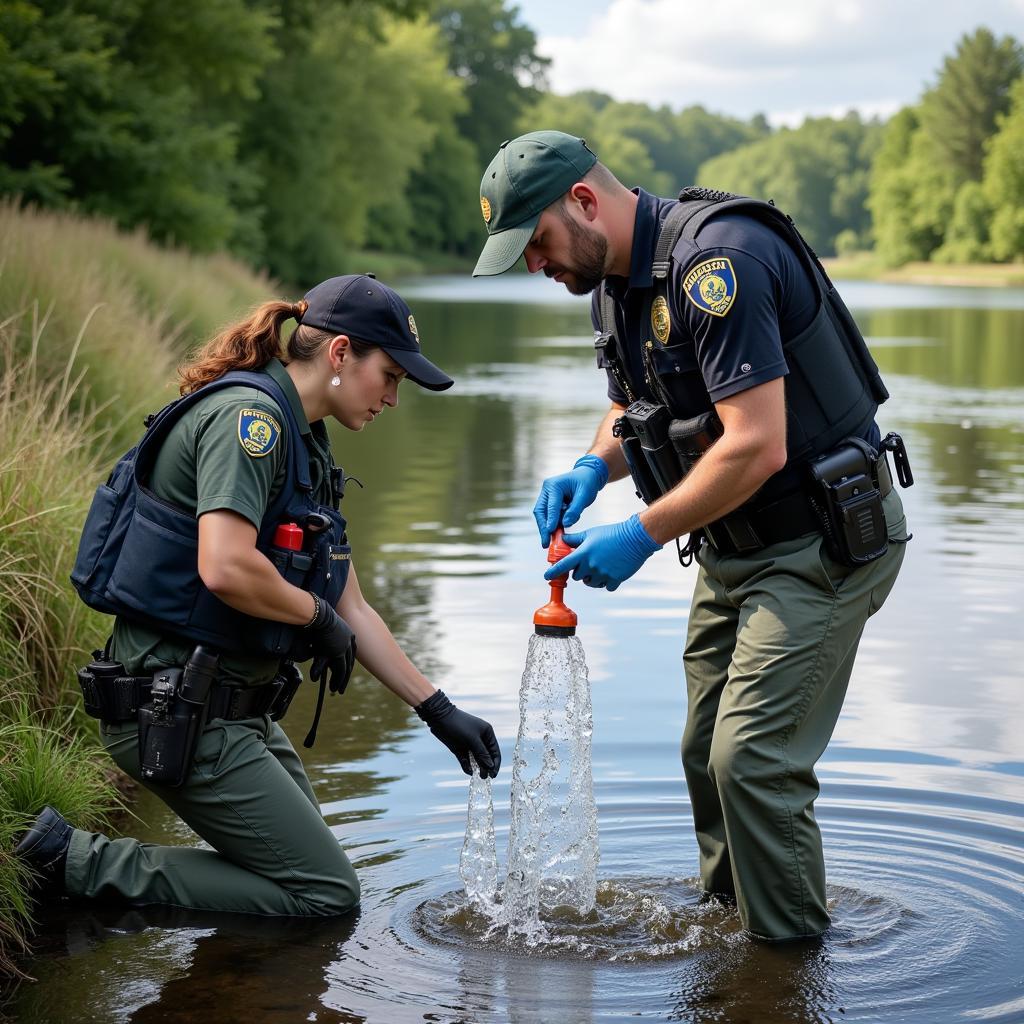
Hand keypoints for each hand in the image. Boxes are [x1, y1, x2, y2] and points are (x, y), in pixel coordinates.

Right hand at [306, 599, 356, 694]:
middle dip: (344, 677)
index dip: (347, 665)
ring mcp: (343, 648)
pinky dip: (331, 678)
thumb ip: (325, 641)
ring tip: (335, 690)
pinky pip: (334, 669)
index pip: (350, 654)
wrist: (319, 612)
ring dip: (339, 681)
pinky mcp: (336, 652)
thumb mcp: (326, 629)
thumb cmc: (320, 616)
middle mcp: (348, 642)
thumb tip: (316, 650)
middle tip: (341, 688)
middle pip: (348, 664)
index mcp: (349, 635)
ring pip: (343, 669)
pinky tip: (327, 686)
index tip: (345, 673)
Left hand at [415, 690, 500, 778]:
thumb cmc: (458, 725)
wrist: (439, 718)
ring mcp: (469, 744)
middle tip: (484, 777)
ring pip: (476, 759)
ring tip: (478, 776)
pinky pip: (466, 760)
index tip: (493, 774)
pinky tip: (469, 771)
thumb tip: (491, 766)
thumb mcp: (472, 739)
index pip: (494, 751)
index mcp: (487, 733)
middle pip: (486, 757)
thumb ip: (482, 753)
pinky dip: (467, 766)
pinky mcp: (460, 748)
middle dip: (486, 767)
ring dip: (477, 768)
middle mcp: (480, 739)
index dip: (495, 763)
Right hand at [532, 455, 608, 546]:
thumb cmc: (587, 483)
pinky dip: (552, 525)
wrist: (588, 476)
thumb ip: (575, 510)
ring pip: (542, 515)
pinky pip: (548, 516)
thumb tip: (565, 524)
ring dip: (546, 528)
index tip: (550, 532)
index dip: (551, 520)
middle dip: (543, 528)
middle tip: (545, 543)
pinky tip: (556, 535)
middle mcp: (546, 490)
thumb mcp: (585, 495)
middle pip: (540, 512)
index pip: (551, 506)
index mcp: (554, 485)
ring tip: (550, 542)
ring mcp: (546, 496)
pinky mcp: (549, 502)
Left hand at [545, 513, 661, 590]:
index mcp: (583, 554)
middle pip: (577, 577)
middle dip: (579, 571)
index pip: (563, 566)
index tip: (547, 576)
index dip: (553, 572)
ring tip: (600, 566)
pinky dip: (606, 581)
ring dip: (592, 578)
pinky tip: (611, 570)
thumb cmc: (612, 534)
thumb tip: (562, 539)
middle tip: (588, 562)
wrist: (635, 539)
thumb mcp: (590, 533)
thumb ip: (574, 539)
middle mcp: (591, 566)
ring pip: (590, 583)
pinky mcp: (615, 580)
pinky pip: (605, 586)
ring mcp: (603, 574)